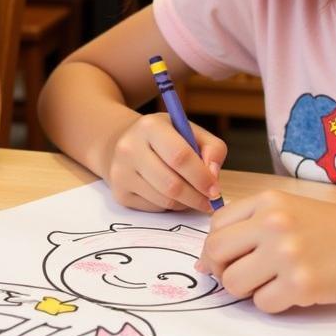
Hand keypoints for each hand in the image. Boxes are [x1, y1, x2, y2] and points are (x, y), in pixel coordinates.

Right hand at [105, 112, 225, 212]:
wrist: (124, 143)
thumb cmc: (165, 138)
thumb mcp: (190, 132)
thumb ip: (212, 149)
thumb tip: (213, 177)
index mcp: (150, 127)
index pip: (179, 156)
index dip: (201, 177)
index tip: (215, 190)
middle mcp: (129, 148)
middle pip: (171, 184)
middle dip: (197, 197)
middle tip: (210, 201)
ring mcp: (121, 172)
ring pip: (164, 200)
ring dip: (185, 203)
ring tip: (192, 195)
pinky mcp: (119, 193)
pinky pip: (154, 208)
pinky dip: (170, 206)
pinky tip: (171, 194)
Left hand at [197, 190, 335, 311]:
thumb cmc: (333, 229)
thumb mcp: (288, 209)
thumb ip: (249, 226)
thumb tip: (204, 263)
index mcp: (267, 201)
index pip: (215, 226)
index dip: (214, 249)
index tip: (226, 260)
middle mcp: (273, 223)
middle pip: (215, 253)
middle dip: (221, 271)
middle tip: (240, 277)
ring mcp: (287, 254)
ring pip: (233, 283)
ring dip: (245, 291)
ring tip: (269, 284)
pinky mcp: (301, 284)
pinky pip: (263, 304)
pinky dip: (273, 303)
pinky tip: (292, 292)